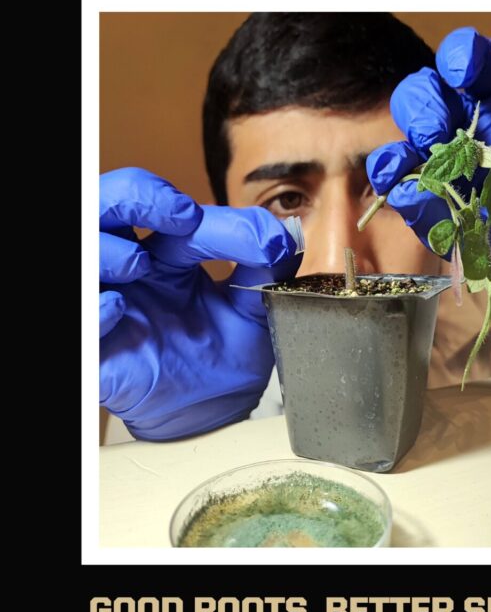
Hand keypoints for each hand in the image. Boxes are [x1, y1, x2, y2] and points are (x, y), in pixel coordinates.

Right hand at [100, 168, 300, 439]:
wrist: (214, 415)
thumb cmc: (223, 359)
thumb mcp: (254, 310)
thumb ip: (267, 269)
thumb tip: (284, 233)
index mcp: (165, 255)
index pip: (164, 211)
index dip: (188, 208)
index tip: (226, 228)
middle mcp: (131, 272)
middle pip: (106, 205)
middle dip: (136, 196)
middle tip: (179, 216)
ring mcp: (111, 306)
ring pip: (84, 254)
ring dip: (107, 248)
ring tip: (139, 264)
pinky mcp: (99, 351)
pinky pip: (83, 319)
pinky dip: (95, 309)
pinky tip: (120, 310)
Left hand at [366, 14, 490, 311]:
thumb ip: (449, 229)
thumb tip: (399, 198)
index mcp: (461, 177)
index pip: (411, 158)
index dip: (394, 159)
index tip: (393, 167)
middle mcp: (480, 134)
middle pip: (426, 102)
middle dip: (421, 109)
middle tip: (436, 126)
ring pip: (465, 62)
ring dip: (456, 62)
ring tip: (464, 77)